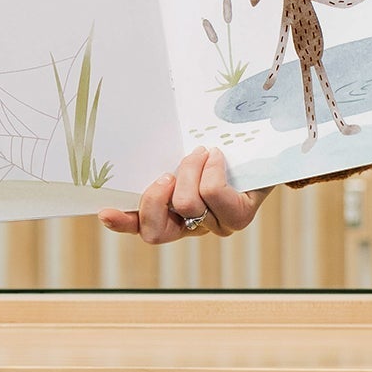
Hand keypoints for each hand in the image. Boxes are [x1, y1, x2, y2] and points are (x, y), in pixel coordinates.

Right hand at [100, 144, 265, 245]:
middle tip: (168, 172)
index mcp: (173, 217)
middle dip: (155, 198)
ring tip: (200, 152)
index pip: (141, 229)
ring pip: (186, 205)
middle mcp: (193, 229)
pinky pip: (213, 195)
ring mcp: (216, 227)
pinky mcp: (239, 217)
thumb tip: (129, 140)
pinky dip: (210, 170)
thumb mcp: (183, 154)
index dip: (123, 225)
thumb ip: (161, 159)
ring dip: (189, 170)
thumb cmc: (219, 147)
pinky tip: (217, 156)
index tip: (105, 211)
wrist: (266, 144)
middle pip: (157, 231)